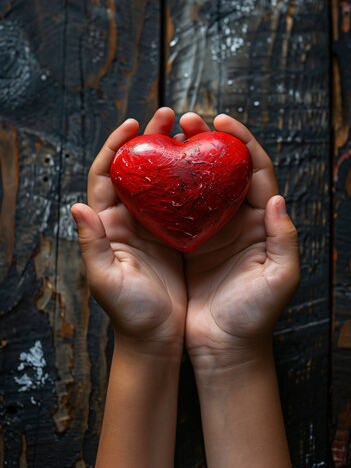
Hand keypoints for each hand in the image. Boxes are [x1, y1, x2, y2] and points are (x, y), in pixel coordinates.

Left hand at [71, 108, 186, 355]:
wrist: (158, 341)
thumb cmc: (131, 315)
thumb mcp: (107, 281)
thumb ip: (93, 244)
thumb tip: (77, 207)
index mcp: (109, 226)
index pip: (106, 176)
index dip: (116, 148)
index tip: (133, 125)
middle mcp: (131, 220)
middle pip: (138, 169)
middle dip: (151, 139)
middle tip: (170, 115)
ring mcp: (156, 227)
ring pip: (164, 180)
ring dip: (176, 154)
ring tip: (193, 131)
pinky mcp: (179, 236)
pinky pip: (187, 201)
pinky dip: (195, 181)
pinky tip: (210, 168)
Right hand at [177, 113, 299, 369]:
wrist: (223, 348)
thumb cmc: (255, 317)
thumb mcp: (280, 280)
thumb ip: (284, 239)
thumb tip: (275, 197)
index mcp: (260, 222)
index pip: (253, 170)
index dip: (241, 141)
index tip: (221, 120)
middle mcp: (234, 220)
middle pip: (220, 169)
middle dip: (204, 139)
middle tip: (184, 119)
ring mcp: (207, 230)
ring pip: (193, 183)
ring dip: (179, 156)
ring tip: (163, 133)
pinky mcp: (183, 243)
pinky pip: (171, 207)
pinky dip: (162, 186)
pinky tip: (148, 171)